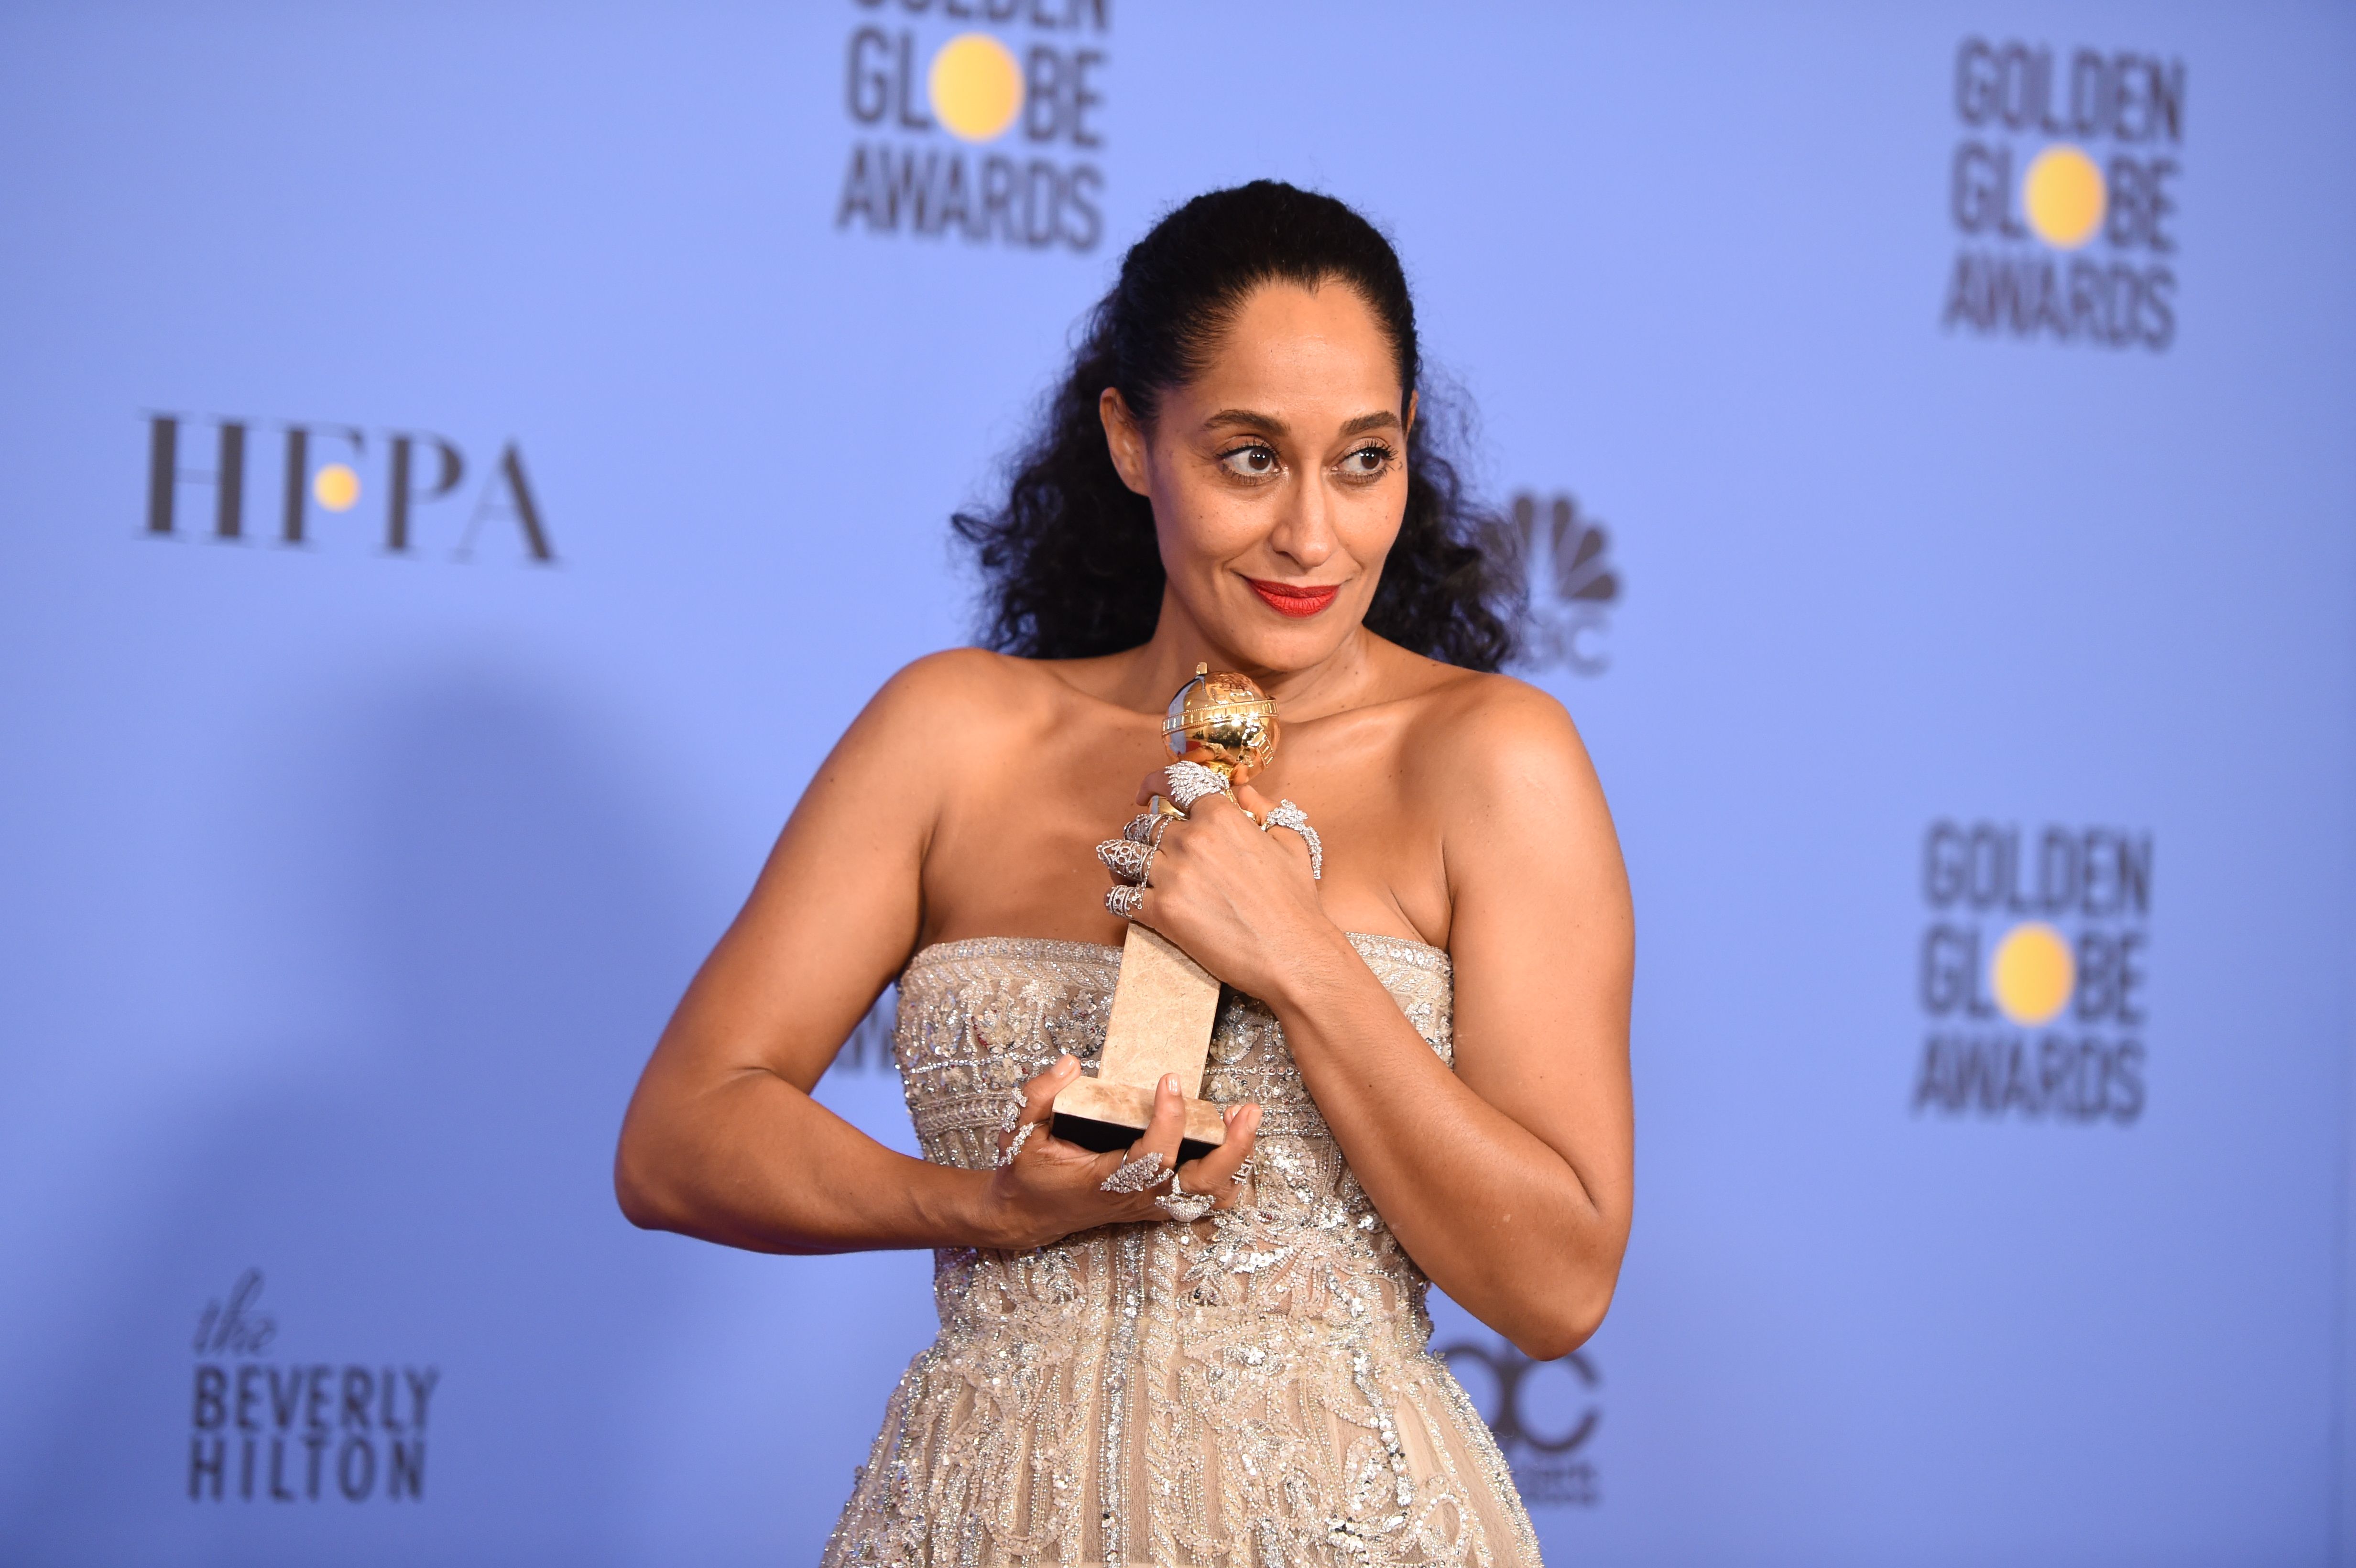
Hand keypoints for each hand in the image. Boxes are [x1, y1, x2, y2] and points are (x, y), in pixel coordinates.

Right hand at [986, 1055, 1261, 1249]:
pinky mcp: (1157, 1203)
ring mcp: (1151, 1204)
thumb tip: (1069, 1065)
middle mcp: (1137, 1198)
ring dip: (1236, 1158)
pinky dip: (1227, 1174)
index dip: (1169, 1121)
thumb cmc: (1028, 1174)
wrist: (1026, 1214)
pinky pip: (1204, 1197)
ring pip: (1210, 1193)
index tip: (1171, 1081)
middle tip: (1245, 1109)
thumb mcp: (1020, 1133)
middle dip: (1231, 1149)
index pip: (1152, 1158)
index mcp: (1107, 1182)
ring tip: (1245, 1117)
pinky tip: (1232, 1141)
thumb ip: (1041, 1096)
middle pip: (1200, 1184)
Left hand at [1107, 769, 1333, 1001]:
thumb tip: (1243, 791)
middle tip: (1141, 846)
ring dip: (1120, 861)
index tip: (1144, 794)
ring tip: (1121, 868)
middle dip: (1139, 834)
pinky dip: (1115, 897)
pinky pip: (1119, 896)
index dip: (1153, 784)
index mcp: (1220, 816)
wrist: (1293, 954)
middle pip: (1143, 825)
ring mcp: (1172, 875)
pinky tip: (1121, 899)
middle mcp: (1191, 839)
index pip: (1174, 784)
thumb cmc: (1295, 903)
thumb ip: (1263, 809)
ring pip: (1123, 855)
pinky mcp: (1161, 912)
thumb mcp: (1290, 842)